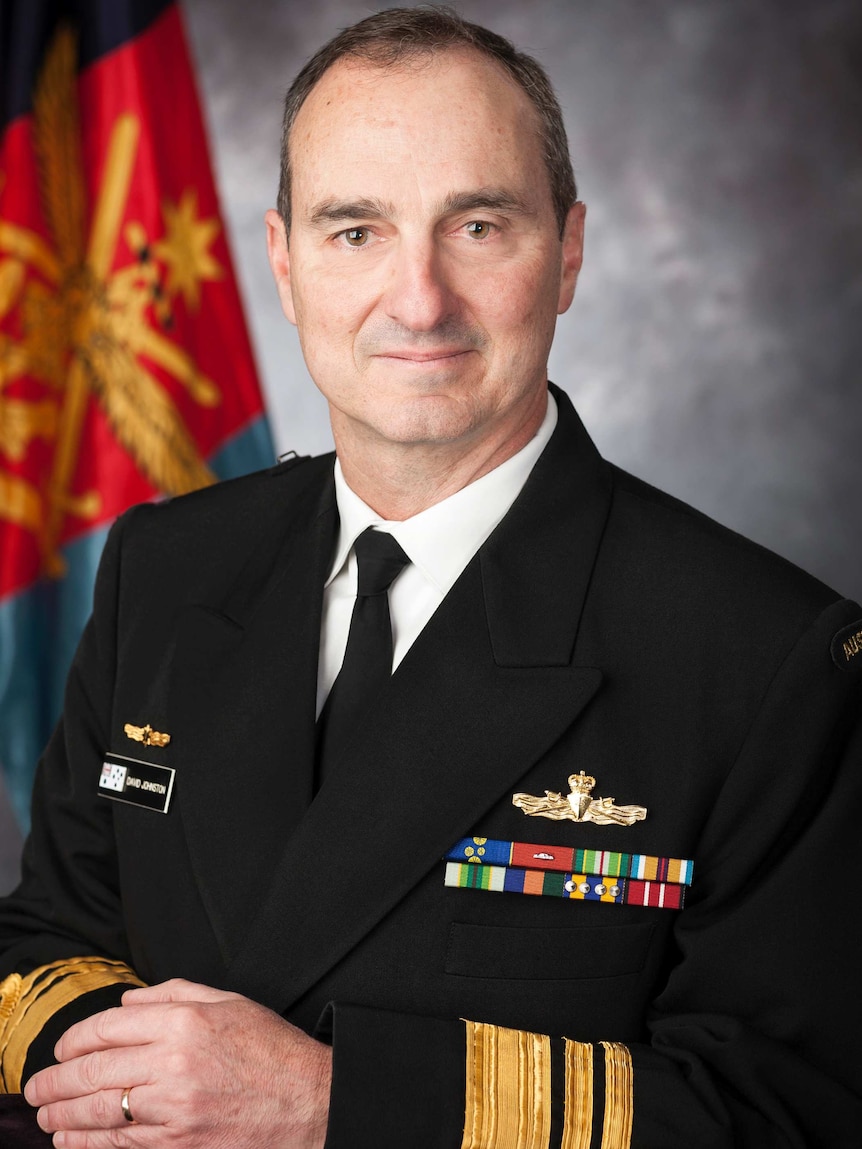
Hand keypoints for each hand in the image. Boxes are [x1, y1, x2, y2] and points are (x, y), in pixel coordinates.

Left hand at [23, 979, 331, 1148]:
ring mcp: (174, 1107)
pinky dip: (86, 1144)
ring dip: (61, 1114)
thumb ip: (174, 994)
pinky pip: (120, 1144)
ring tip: (44, 1114)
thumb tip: (126, 1002)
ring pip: (99, 1110)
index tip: (60, 1049)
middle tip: (37, 1086)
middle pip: (95, 1069)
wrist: (309, 1102)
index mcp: (185, 1021)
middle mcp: (174, 1061)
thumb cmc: (271, 1050)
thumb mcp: (229, 1003)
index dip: (74, 1039)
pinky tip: (69, 1140)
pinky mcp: (178, 1143)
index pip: (108, 1027)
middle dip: (55, 1080)